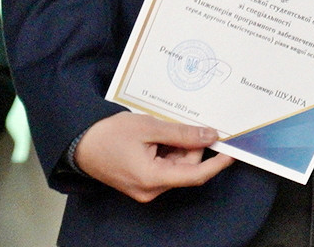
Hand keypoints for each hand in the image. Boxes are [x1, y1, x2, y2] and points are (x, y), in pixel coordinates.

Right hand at [74, 111, 233, 202]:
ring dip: (176, 147)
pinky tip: (154, 138)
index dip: (217, 163)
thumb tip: (210, 136)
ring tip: (157, 130)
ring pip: (177, 167)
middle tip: (176, 124)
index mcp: (153, 179)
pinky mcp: (142, 183)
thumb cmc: (109, 135)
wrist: (80, 144)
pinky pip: (165, 167)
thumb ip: (183, 134)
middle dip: (188, 145)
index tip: (233, 151)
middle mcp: (151, 190)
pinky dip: (167, 151)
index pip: (195, 175)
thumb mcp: (150, 127)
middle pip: (186, 168)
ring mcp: (146, 188)